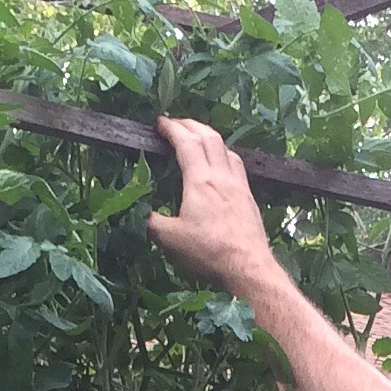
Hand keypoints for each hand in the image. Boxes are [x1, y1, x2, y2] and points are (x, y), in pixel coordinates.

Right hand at [148, 115, 278, 297]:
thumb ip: (151, 222)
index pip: (186, 142)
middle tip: (177, 123)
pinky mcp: (249, 198)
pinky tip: (223, 165)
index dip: (172, 128)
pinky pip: (237, 165)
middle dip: (191, 125)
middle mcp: (222, 176)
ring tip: (199, 139)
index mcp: (200, 181)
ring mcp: (239, 186)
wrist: (248, 267)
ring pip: (226, 148)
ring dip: (210, 137)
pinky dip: (225, 155)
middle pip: (209, 137)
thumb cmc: (209, 252)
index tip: (160, 122)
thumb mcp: (169, 240)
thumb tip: (141, 213)